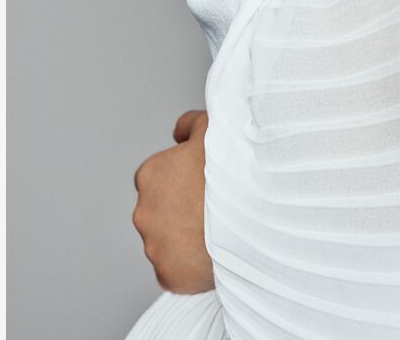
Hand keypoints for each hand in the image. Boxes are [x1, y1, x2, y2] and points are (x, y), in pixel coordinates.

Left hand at [131, 109, 214, 293]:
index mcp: (151, 175)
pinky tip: (217, 249)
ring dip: (190, 235)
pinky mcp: (170, 275)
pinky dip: (194, 262)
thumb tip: (180, 130)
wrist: (254, 214)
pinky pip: (179, 268)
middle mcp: (145, 212)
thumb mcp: (213, 126)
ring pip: (171, 240)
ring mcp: (155, 247)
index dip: (184, 175)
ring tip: (222, 226)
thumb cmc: (232, 169)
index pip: (159, 175)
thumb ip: (191, 124)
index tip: (206, 179)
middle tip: (217, 203)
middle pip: (163, 209)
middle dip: (184, 207)